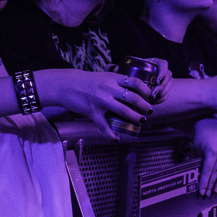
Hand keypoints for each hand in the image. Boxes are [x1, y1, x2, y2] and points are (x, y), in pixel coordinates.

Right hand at [37, 69, 154, 136]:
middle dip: (144, 106)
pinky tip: (116, 140)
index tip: (151, 97)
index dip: (146, 91)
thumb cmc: (86, 81)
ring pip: (124, 111)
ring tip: (141, 121)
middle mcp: (109, 89)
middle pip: (133, 98)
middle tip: (149, 111)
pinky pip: (103, 125)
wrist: (65, 84)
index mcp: (113, 78)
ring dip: (135, 118)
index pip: (136, 82)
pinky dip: (110, 134)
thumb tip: (134, 86)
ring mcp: (101, 101)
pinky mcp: (92, 111)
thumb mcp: (104, 76)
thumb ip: (117, 81)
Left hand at [192, 117, 216, 193]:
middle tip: (208, 194)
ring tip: (215, 190)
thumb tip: (199, 178)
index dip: (205, 182)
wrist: (210, 123)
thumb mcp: (197, 149)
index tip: (202, 191)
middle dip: (211, 184)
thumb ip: (199, 162)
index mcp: (212, 151)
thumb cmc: (200, 136)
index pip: (208, 171)